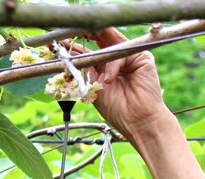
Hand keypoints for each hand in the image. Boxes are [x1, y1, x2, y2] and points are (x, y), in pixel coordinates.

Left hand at [80, 28, 171, 142]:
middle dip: (87, 33)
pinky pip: (122, 53)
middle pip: (102, 40)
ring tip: (94, 71)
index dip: (77, 46)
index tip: (62, 41)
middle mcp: (117, 60)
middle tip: (74, 32)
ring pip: (112, 43)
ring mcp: (130, 57)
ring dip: (99, 52)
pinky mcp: (142, 57)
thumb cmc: (116, 109)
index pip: (90, 51)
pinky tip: (109, 80)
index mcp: (104, 68)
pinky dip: (113, 65)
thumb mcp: (93, 88)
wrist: (136, 121)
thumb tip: (75, 55)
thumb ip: (87, 69)